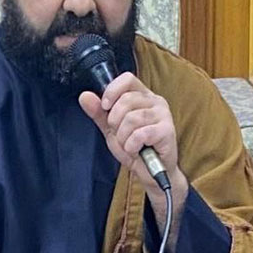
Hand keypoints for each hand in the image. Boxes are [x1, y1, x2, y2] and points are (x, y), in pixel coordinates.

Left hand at [78, 72, 186, 199]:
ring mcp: (163, 115)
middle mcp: (155, 101)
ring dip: (123, 137)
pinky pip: (140, 134)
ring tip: (129, 145)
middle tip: (120, 135)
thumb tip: (84, 96)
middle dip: (115, 122)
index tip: (105, 107)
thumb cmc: (134, 147)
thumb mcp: (111, 129)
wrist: (149, 173)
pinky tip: (136, 150)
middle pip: (126, 100)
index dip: (112, 91)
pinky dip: (131, 145)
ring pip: (132, 118)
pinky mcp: (167, 130)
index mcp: (142, 95)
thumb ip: (98, 113)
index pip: (127, 79)